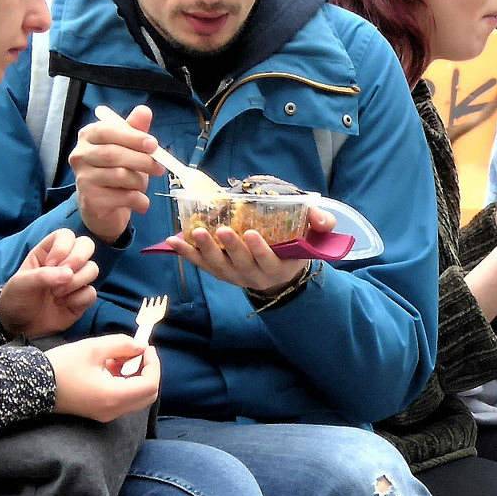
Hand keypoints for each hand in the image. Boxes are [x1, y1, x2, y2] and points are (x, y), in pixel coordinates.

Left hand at [0, 228, 99, 337]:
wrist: (19, 325)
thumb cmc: (17, 298)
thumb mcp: (21, 284)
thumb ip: (43, 275)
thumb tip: (69, 274)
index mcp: (48, 252)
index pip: (66, 235)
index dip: (62, 247)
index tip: (50, 264)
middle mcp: (65, 262)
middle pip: (87, 245)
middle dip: (78, 259)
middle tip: (64, 275)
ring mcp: (76, 280)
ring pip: (92, 269)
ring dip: (76, 282)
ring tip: (57, 294)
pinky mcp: (82, 298)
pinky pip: (91, 292)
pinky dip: (78, 299)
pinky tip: (64, 305)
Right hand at [47, 336, 158, 421]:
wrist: (32, 384)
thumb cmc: (62, 365)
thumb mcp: (94, 348)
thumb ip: (122, 345)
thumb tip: (141, 347)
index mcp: (114, 397)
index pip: (150, 385)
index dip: (153, 364)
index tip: (146, 347)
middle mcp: (113, 411)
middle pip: (147, 394)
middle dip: (147, 371)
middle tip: (137, 352)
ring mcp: (106, 415)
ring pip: (136, 397)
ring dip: (135, 376)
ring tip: (119, 357)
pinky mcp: (99, 412)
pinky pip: (122, 400)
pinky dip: (124, 383)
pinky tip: (109, 367)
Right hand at [70, 103, 162, 241]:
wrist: (103, 207)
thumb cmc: (116, 171)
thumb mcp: (128, 148)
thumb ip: (135, 130)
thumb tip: (144, 110)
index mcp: (88, 136)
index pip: (107, 131)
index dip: (133, 137)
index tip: (154, 144)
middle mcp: (80, 155)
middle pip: (113, 154)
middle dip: (142, 160)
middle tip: (160, 167)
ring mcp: (83, 178)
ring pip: (119, 176)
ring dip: (140, 181)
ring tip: (143, 185)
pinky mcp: (91, 200)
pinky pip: (123, 197)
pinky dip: (139, 200)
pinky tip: (141, 202)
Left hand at [166, 207, 335, 293]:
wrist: (281, 273)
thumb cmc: (295, 246)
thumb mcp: (313, 236)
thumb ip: (321, 224)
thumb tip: (323, 219)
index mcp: (279, 266)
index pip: (269, 260)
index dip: (259, 249)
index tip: (252, 233)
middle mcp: (255, 275)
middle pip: (240, 264)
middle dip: (229, 247)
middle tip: (220, 230)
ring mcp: (235, 276)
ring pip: (218, 266)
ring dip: (204, 250)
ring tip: (193, 233)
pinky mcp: (220, 272)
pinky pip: (202, 265)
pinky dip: (188, 254)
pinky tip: (173, 242)